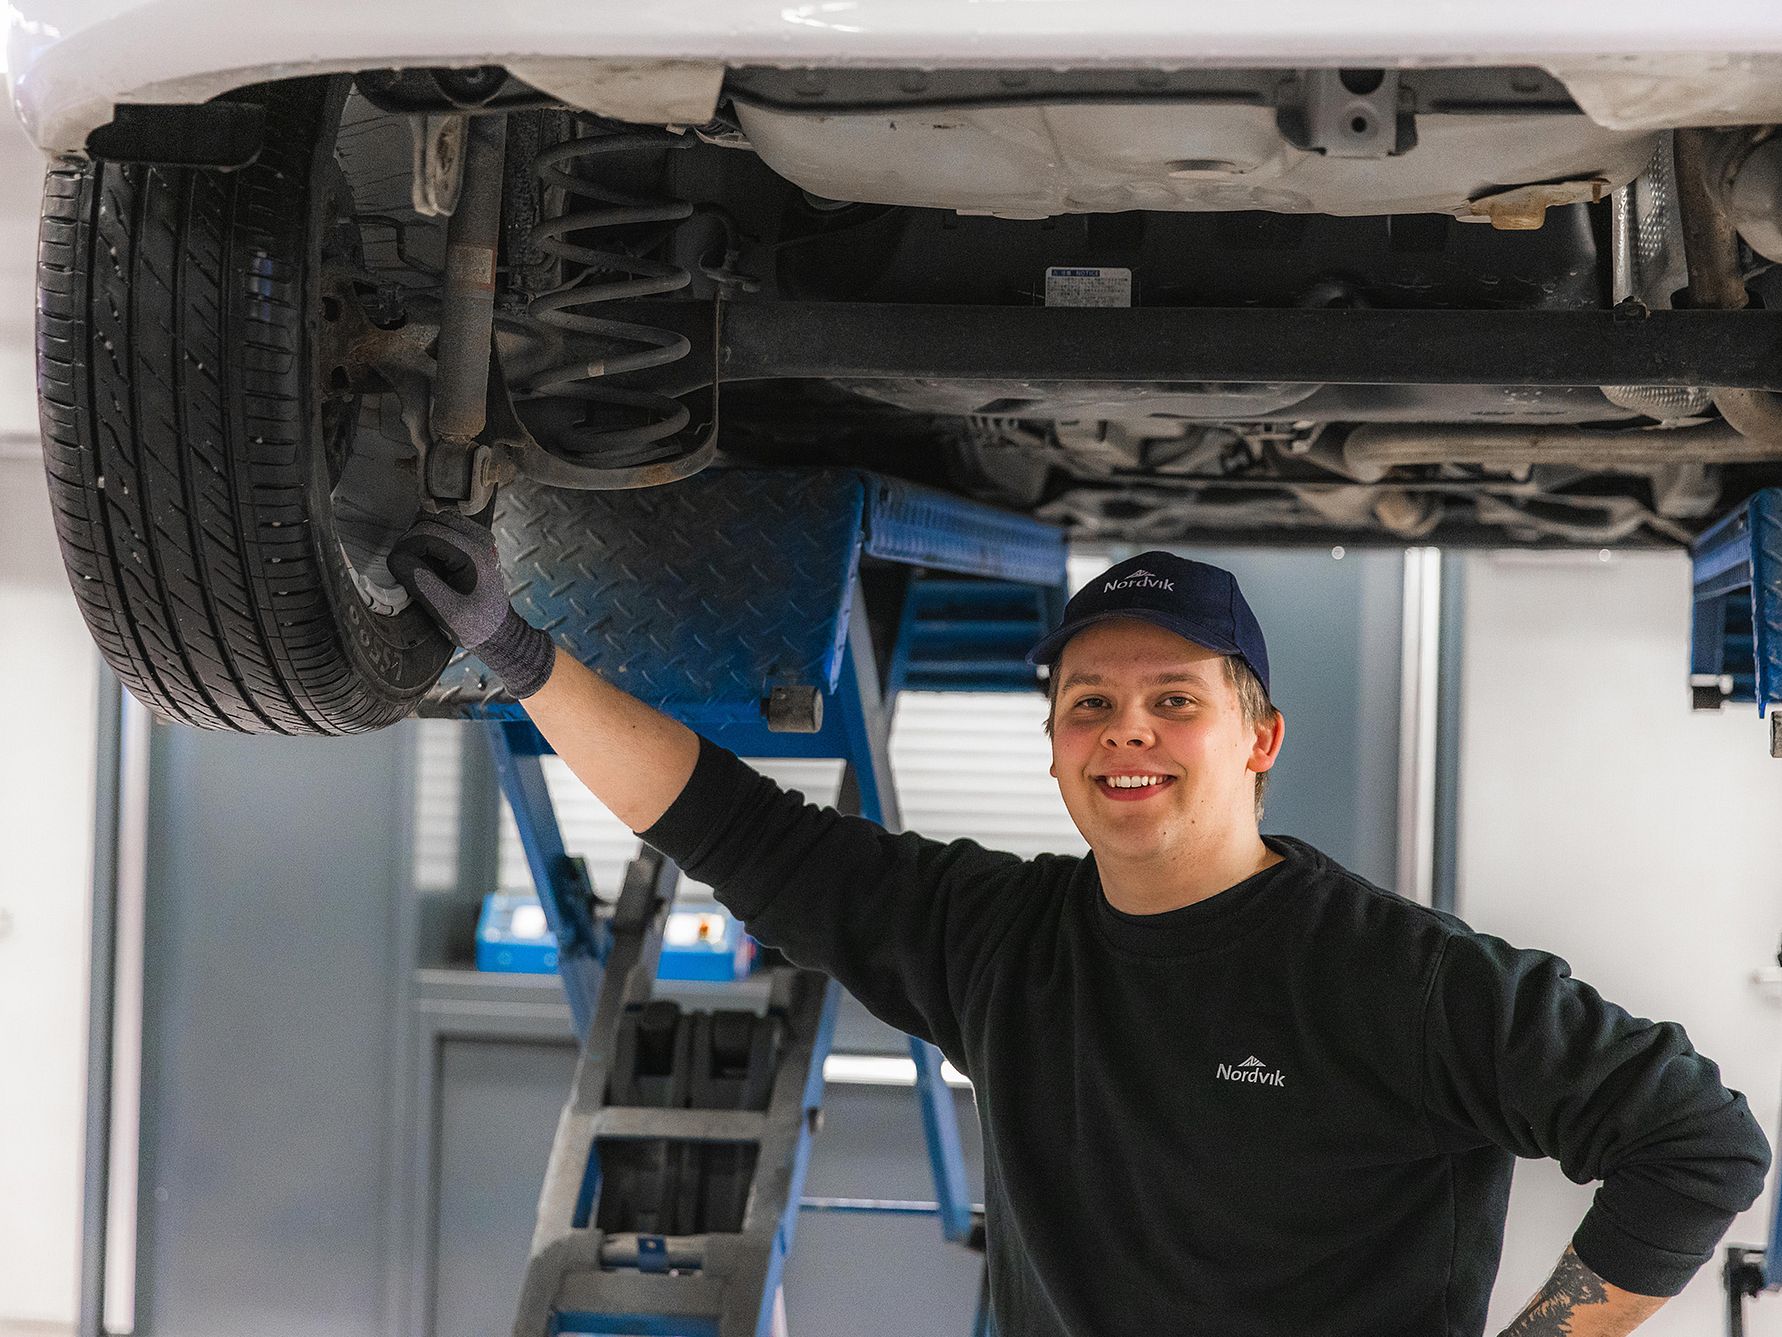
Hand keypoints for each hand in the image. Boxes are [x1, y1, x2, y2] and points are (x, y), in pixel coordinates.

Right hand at [390, 511, 512, 649]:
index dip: (405, 548)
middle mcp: (479, 538)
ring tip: (418, 568)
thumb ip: (420, 581)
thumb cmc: (476, 626)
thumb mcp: (446, 610)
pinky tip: (429, 565)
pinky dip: (428, 542)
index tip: (397, 570)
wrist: (498, 632)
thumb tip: (396, 556)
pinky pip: (441, 530)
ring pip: (433, 522)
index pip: (426, 531)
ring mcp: (477, 537)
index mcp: (475, 552)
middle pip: (428, 520)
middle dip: (410, 543)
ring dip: (418, 541)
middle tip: (405, 570)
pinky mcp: (471, 542)